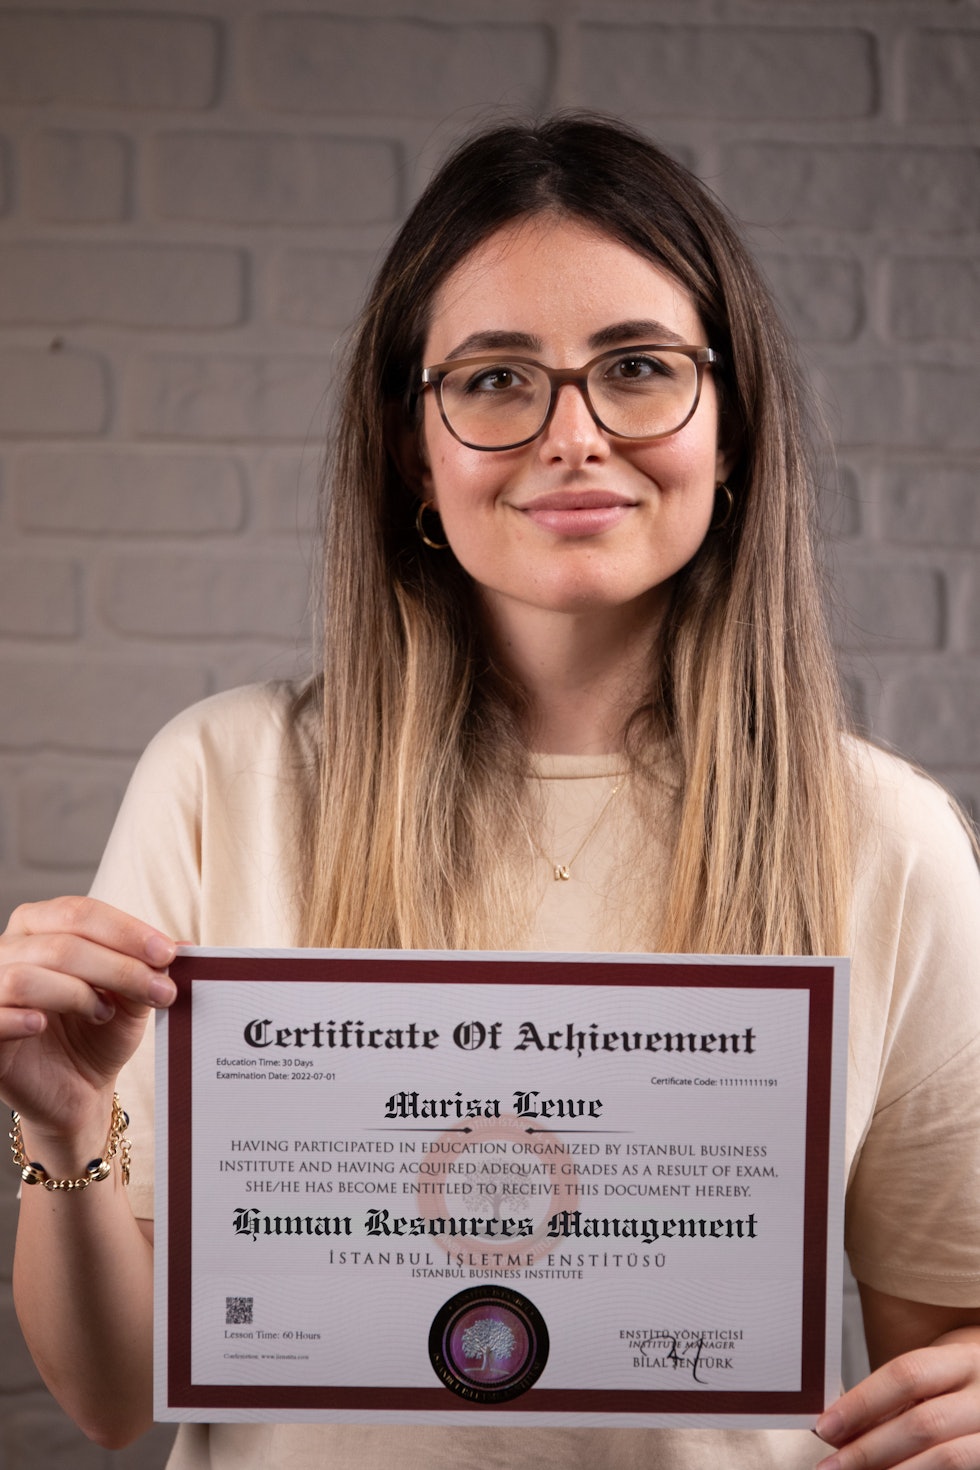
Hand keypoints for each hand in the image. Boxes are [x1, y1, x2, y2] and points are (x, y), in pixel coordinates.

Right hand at [0, 897, 176, 1138]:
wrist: (76, 1090)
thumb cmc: (98, 1033)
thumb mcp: (132, 998)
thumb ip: (148, 968)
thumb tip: (181, 945)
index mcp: (41, 926)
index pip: (81, 913)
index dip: (127, 931)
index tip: (168, 953)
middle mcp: (10, 950)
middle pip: (62, 944)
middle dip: (119, 967)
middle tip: (160, 990)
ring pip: (27, 976)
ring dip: (78, 993)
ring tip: (105, 1013)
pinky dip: (19, 1017)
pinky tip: (43, 1024)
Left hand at [815, 1330, 979, 1468]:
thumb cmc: (958, 1394)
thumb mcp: (934, 1383)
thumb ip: (889, 1402)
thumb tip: (835, 1431)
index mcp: (966, 1360)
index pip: (907, 1374)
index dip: (863, 1402)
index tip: (826, 1426)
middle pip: (923, 1423)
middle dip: (869, 1448)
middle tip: (831, 1466)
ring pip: (946, 1459)